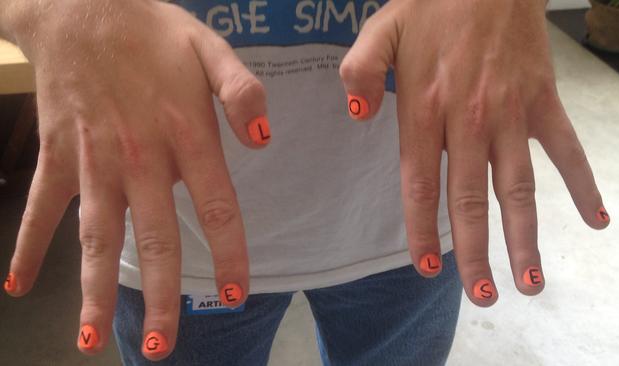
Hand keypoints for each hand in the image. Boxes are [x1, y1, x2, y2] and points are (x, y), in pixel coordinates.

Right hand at [2, 0, 270, 359]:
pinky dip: (27, 244)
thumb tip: (264, 142)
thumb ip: (241, 91)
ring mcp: (92, 160)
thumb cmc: (151, 30)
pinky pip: (40, 207)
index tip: (233, 295)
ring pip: (97, 236)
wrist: (79, 4)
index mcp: (185, 133)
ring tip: (91, 339)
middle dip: (161, 296)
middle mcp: (139, 157)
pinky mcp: (57, 154)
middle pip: (154, 238)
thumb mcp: (209, 47)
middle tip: (163, 347)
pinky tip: (16, 284)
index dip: (228, 253)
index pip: (216, 206)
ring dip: (94, 289)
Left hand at [340, 0, 608, 305]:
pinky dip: (582, 184)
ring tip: (529, 282)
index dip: (423, 230)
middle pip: (470, 199)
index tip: (426, 269)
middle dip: (474, 252)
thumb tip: (355, 116)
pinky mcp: (543, 101)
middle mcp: (468, 120)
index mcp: (424, 108)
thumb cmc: (432, 4)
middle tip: (480, 295)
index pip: (421, 184)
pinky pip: (566, 149)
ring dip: (525, 237)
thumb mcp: (382, 30)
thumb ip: (360, 72)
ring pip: (518, 187)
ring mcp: (511, 113)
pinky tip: (595, 219)